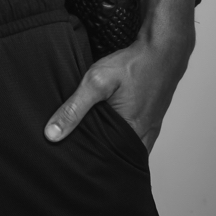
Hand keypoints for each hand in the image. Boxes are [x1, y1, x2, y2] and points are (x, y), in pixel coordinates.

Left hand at [44, 28, 194, 152]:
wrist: (163, 51)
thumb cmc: (132, 65)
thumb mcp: (97, 82)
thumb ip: (74, 108)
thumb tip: (52, 134)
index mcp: (129, 135)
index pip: (105, 163)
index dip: (88, 163)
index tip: (71, 163)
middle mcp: (143, 138)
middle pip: (116, 159)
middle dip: (98, 159)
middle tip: (77, 156)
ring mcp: (150, 131)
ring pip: (126, 150)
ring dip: (110, 148)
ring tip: (90, 142)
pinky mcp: (152, 122)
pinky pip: (135, 140)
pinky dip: (121, 138)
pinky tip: (108, 128)